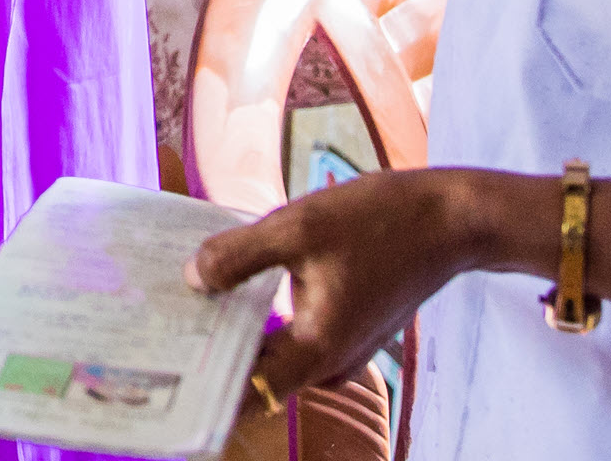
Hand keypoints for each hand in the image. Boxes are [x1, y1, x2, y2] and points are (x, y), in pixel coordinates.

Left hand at [187, 169, 488, 400]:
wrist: (451, 217)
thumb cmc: (381, 221)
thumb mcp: (298, 227)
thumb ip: (240, 256)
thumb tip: (193, 280)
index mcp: (317, 351)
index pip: (248, 394)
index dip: (205, 385)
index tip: (166, 366)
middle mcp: (330, 363)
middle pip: (257, 373)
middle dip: (210, 349)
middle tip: (159, 321)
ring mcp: (342, 348)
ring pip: (275, 352)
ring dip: (235, 329)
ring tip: (185, 298)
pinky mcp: (347, 327)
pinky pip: (294, 333)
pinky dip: (264, 315)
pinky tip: (235, 281)